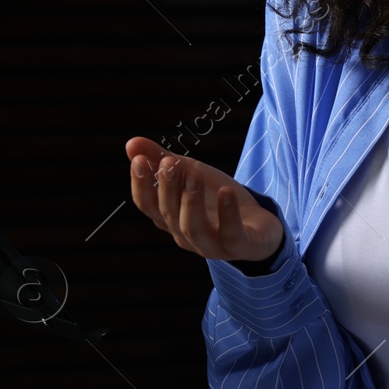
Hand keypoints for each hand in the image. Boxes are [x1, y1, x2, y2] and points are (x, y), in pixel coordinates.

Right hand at [125, 137, 282, 262]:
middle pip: (168, 214)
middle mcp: (184, 235)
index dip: (140, 185)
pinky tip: (226, 191)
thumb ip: (161, 159)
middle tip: (169, 163)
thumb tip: (130, 143)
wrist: (258, 224)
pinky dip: (227, 214)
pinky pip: (231, 235)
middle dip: (167, 188)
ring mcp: (211, 244)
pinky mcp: (238, 246)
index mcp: (170, 218)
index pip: (147, 205)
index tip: (139, 160)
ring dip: (190, 201)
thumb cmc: (216, 199)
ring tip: (193, 174)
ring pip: (192, 229)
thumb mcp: (191, 173)